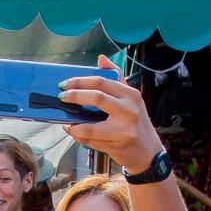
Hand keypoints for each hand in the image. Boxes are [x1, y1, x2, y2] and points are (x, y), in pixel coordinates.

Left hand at [59, 55, 163, 173]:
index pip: (102, 82)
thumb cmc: (136, 122)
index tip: (65, 84)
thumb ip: (116, 78)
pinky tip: (75, 132)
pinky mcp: (117, 146)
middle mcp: (129, 110)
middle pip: (97, 98)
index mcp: (131, 95)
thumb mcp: (131, 98)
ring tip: (66, 122)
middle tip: (61, 97)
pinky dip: (79, 137)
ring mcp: (123, 130)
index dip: (80, 81)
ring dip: (74, 125)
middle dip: (74, 96)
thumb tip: (101, 58)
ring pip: (90, 127)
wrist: (148, 152)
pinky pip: (90, 141)